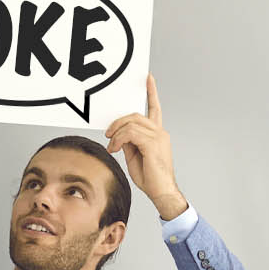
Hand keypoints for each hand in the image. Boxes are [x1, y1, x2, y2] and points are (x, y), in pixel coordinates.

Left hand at [105, 74, 186, 219]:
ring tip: (112, 146)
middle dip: (117, 122)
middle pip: (135, 115)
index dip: (151, 92)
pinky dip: (119, 140)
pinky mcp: (153, 144)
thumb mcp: (134, 155)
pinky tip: (115, 149)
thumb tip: (119, 134)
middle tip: (108, 134)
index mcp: (157, 133)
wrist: (161, 191)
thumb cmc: (149, 176)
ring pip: (131, 124)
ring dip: (116, 133)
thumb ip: (129, 141)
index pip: (154, 108)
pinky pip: (130, 134)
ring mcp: (158, 137)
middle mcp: (160, 132)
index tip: (148, 78)